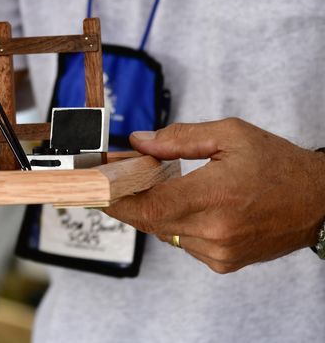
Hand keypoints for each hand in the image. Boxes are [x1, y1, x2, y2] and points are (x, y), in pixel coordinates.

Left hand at [104, 118, 324, 272]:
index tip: (97, 187)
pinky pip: (184, 243)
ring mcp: (219, 251)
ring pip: (165, 232)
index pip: (149, 206)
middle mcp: (215, 230)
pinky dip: (180, 224)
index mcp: (215, 195)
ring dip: (158, 210)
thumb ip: (179, 138)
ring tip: (171, 186)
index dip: (117, 199)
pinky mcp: (223, 263)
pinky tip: (197, 206)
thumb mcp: (230, 135)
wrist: (321, 202)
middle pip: (150, 220)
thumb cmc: (278, 164)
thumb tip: (138, 142)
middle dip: (131, 199)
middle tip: (125, 177)